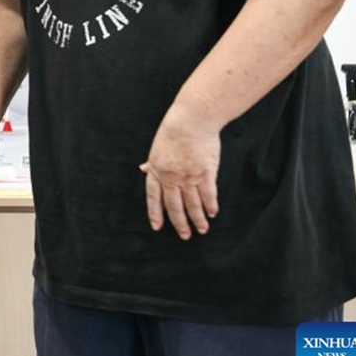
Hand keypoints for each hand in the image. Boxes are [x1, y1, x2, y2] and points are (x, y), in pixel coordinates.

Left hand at [139, 103, 220, 239]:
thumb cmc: (173, 131)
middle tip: (184, 235)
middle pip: (174, 205)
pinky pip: (208, 193)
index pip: (153, 196)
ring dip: (197, 219)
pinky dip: (210, 205)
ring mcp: (188, 176)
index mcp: (157, 170)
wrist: (190, 121)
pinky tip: (212, 214)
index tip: (157, 226)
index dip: (155, 212)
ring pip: (192, 203)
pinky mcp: (205, 172)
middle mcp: (171, 177)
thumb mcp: (157, 148)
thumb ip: (153, 163)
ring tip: (202, 230)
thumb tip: (143, 169)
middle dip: (179, 222)